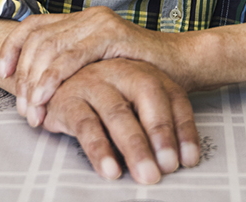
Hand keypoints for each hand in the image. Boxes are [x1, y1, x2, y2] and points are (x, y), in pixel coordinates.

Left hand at [0, 7, 187, 126]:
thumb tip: (35, 88)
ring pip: (49, 47)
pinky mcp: (112, 34)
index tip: (3, 74)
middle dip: (23, 77)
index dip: (12, 48)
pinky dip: (53, 78)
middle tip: (23, 109)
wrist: (182, 64)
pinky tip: (46, 96)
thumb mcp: (99, 67)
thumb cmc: (142, 71)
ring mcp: (99, 22)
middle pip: (37, 40)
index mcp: (80, 19)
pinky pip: (72, 56)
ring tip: (33, 110)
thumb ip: (73, 67)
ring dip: (35, 82)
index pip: (33, 25)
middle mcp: (87, 15)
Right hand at [41, 58, 200, 183]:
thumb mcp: (136, 105)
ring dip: (134, 146)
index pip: (174, 97)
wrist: (57, 83)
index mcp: (146, 72)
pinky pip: (85, 125)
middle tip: (168, 167)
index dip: (184, 129)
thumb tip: (183, 159)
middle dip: (160, 134)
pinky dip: (100, 149)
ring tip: (145, 174)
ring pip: (118, 113)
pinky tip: (111, 169)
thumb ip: (160, 124)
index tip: (188, 160)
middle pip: (148, 97)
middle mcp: (122, 71)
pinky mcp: (68, 99)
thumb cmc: (106, 99)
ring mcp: (94, 82)